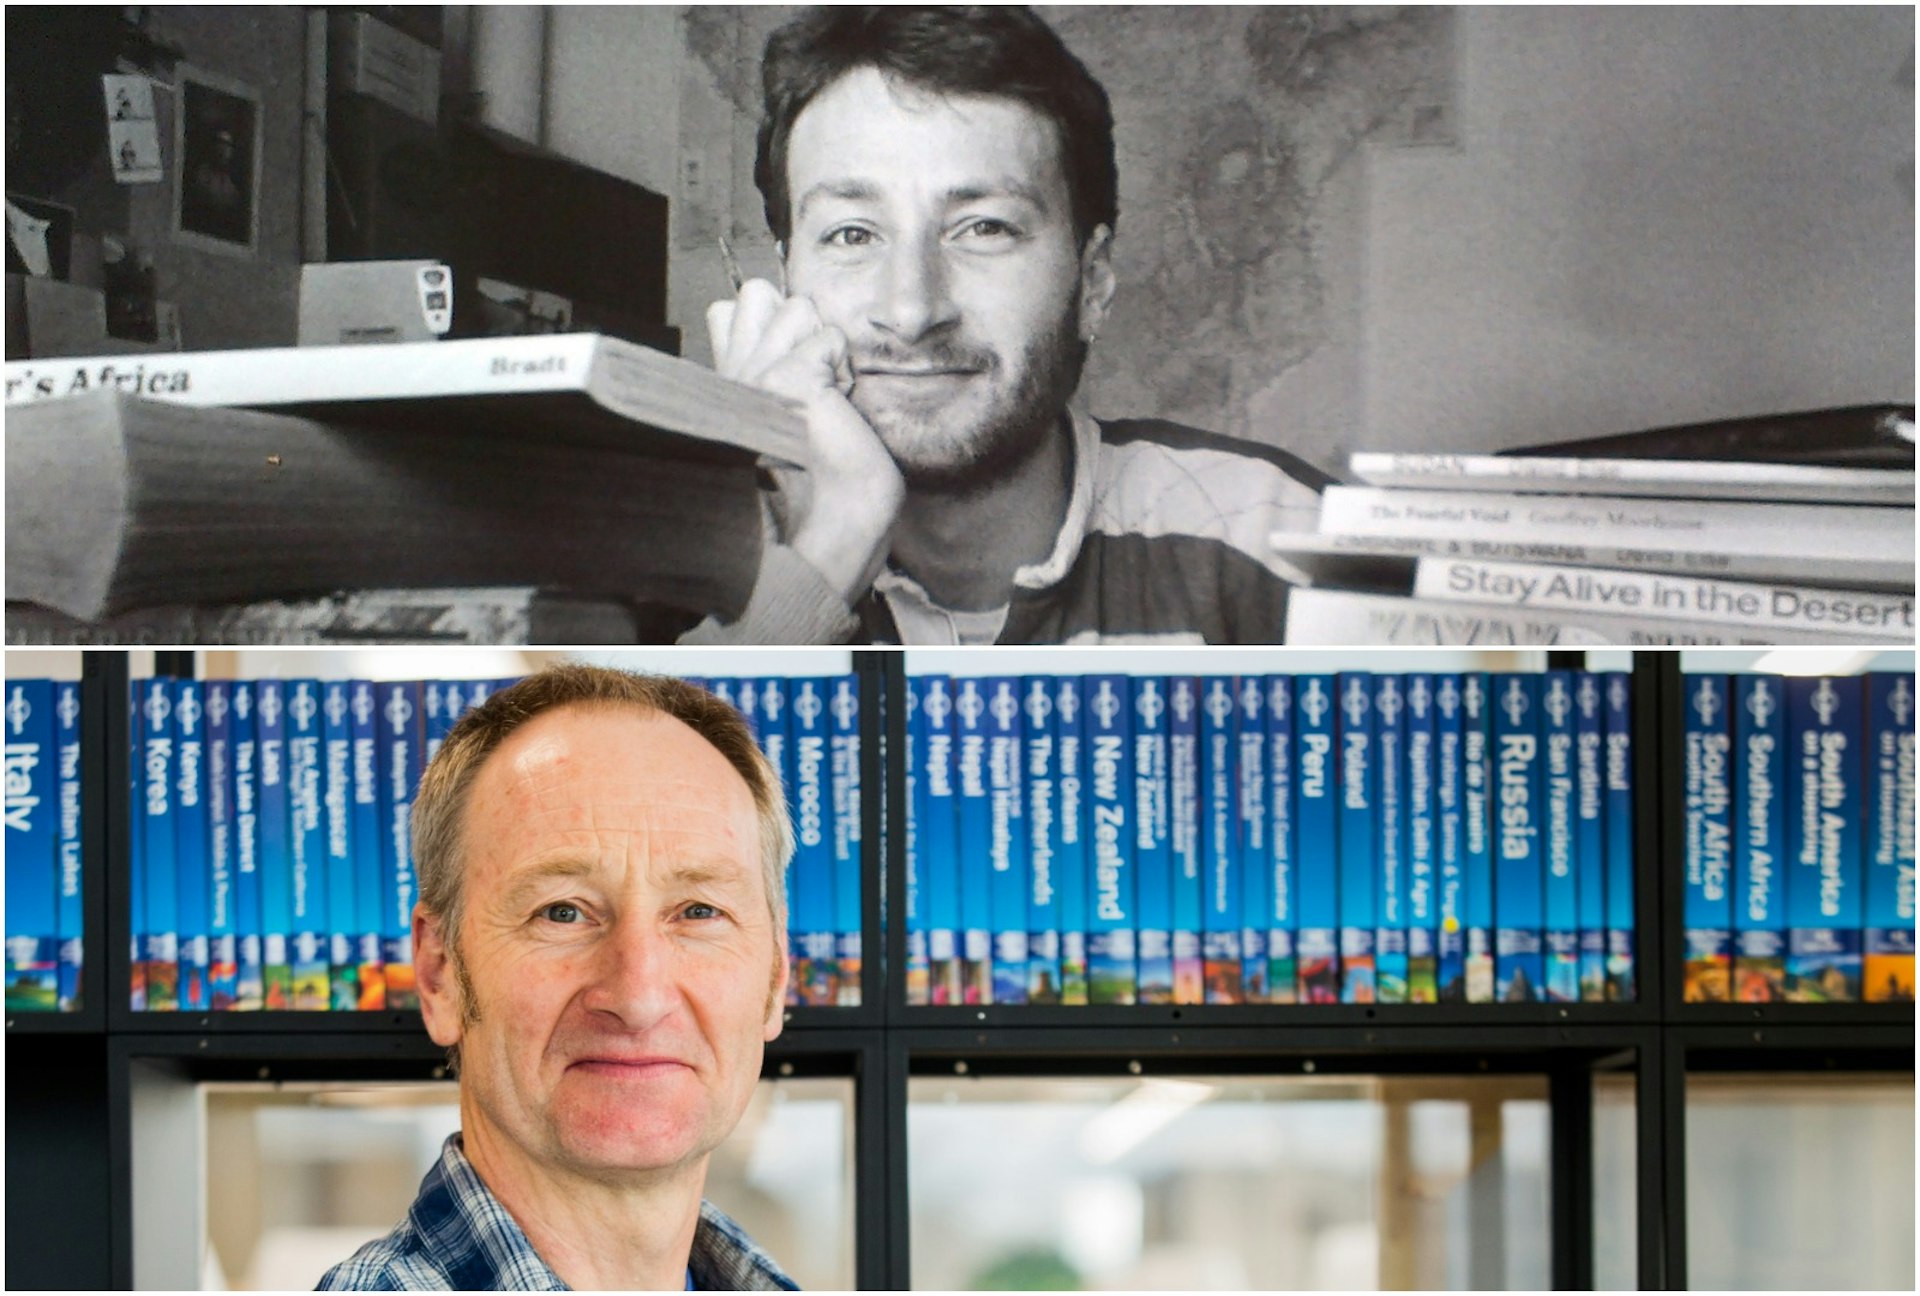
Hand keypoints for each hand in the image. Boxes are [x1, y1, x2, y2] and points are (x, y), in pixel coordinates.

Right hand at [708, 279, 903, 606]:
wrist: (839, 516)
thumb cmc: (824, 472)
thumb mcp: (788, 409)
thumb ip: (776, 364)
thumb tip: (788, 319)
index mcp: (723, 385)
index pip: (727, 310)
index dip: (772, 328)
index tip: (795, 379)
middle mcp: (729, 377)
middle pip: (755, 293)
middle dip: (795, 323)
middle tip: (811, 380)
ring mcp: (753, 375)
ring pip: (797, 306)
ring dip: (824, 345)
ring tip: (827, 395)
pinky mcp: (787, 378)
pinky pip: (831, 337)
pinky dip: (845, 368)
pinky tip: (840, 406)